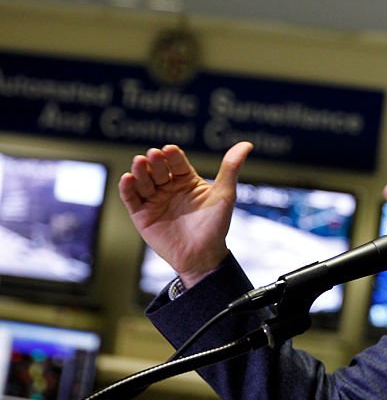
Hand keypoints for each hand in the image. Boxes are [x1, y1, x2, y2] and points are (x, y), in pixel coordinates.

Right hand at [118, 142, 251, 286]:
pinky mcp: (142, 215)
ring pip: (143, 181)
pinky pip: (131, 199)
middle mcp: (168, 188)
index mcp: (187, 180)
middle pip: (158, 170)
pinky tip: (127, 179)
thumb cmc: (216, 225)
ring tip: (139, 162)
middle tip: (154, 155)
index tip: (169, 150)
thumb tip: (247, 144)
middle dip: (155, 162)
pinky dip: (127, 189)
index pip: (177, 163)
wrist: (203, 256)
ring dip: (139, 171)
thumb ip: (231, 168)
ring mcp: (154, 201)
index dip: (172, 155)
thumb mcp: (225, 194)